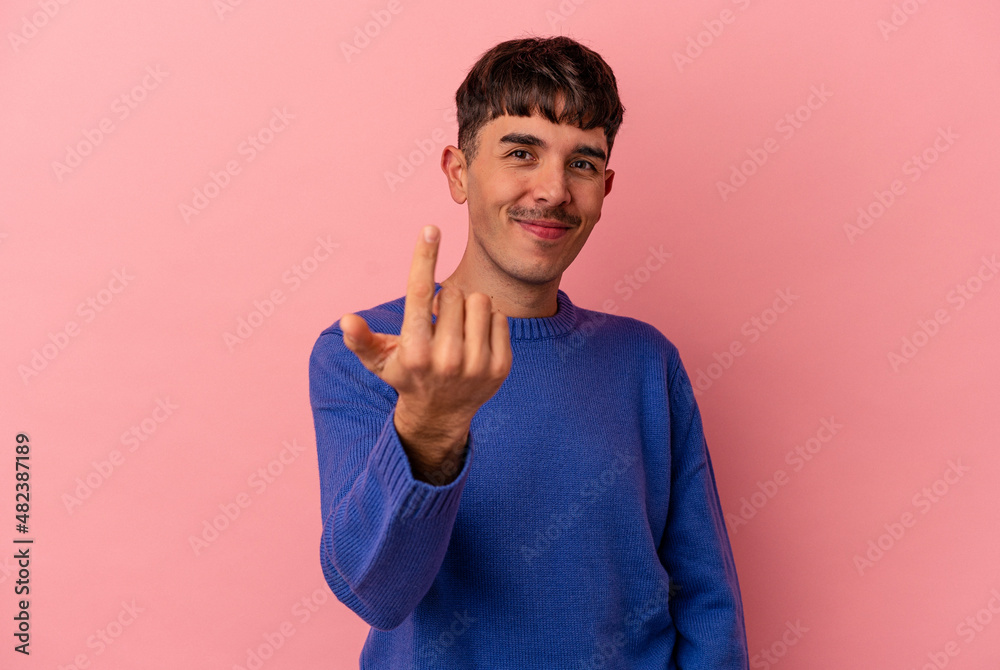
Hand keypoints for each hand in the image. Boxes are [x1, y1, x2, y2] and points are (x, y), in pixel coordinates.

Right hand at [339, 225, 511, 466]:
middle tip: (437, 322)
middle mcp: (446, 359)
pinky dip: (489, 321)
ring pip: (480, 301)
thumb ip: (361, 339)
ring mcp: (477, 365)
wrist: (440, 415)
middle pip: (452, 293)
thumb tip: (347, 321)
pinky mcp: (500, 367)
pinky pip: (500, 317)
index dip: (423, 257)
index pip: (418, 293)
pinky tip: (476, 340)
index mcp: (414, 351)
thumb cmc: (406, 375)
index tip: (430, 229)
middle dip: (444, 299)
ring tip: (457, 329)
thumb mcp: (379, 360)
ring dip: (468, 308)